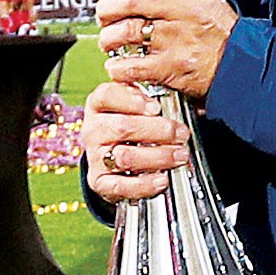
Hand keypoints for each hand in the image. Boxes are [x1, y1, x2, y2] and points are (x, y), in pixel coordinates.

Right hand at [82, 81, 189, 202]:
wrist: (115, 162)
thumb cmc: (132, 127)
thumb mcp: (138, 107)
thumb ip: (149, 98)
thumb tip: (171, 88)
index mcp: (99, 105)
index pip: (107, 95)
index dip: (132, 100)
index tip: (155, 106)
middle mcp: (94, 130)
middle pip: (122, 127)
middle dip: (157, 130)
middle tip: (181, 133)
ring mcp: (95, 157)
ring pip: (125, 156)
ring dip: (158, 156)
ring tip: (180, 155)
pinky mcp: (100, 182)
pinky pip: (120, 186)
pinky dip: (144, 184)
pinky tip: (162, 179)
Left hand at [96, 0, 237, 99]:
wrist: (242, 66)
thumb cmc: (217, 29)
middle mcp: (189, 11)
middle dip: (108, 6)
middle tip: (104, 13)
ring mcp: (180, 40)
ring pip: (126, 32)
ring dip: (108, 36)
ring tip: (109, 40)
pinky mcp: (173, 68)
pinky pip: (132, 66)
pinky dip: (118, 67)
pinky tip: (120, 65)